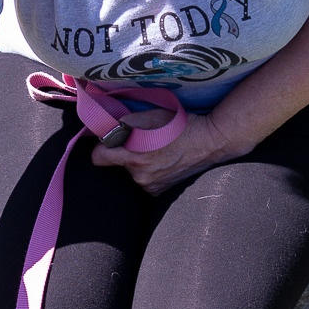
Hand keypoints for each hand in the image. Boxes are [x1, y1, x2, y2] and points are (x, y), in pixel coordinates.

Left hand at [89, 107, 243, 194]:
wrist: (210, 142)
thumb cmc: (180, 126)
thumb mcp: (149, 116)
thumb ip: (122, 123)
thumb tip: (105, 128)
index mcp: (134, 158)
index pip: (98, 158)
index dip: (100, 147)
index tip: (108, 140)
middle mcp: (139, 177)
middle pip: (116, 165)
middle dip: (123, 153)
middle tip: (140, 141)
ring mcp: (150, 187)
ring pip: (131, 172)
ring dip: (137, 162)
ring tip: (156, 150)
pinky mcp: (159, 192)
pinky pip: (144, 180)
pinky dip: (149, 171)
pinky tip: (163, 161)